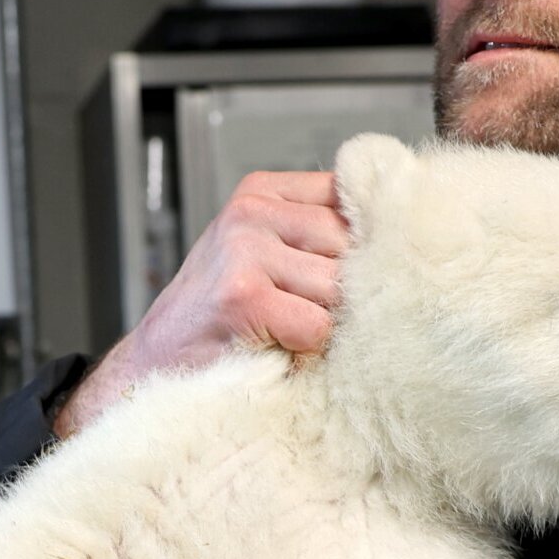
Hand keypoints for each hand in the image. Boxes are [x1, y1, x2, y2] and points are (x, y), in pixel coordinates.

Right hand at [57, 169, 345, 435]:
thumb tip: (402, 241)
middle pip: (353, 245)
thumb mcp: (266, 256)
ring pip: (340, 287)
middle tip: (302, 313)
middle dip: (342, 290)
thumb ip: (319, 237)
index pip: (355, 195)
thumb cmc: (221, 319)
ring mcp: (244, 249)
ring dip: (323, 323)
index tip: (341, 276)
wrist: (156, 365)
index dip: (366, 243)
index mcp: (262, 193)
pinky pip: (317, 326)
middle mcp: (251, 211)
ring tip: (283, 330)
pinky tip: (271, 345)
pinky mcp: (243, 295)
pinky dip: (304, 348)